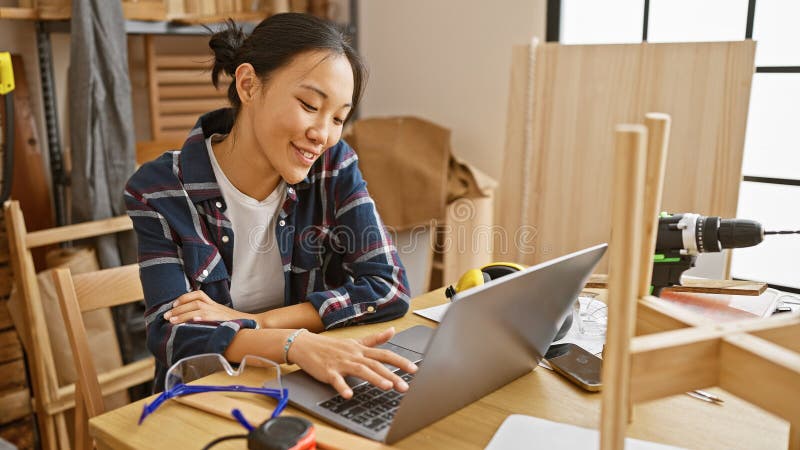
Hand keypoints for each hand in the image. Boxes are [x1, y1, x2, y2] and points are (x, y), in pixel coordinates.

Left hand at [163, 291, 256, 323]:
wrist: (253, 325)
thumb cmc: (234, 324)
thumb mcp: (220, 318)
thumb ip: (207, 317)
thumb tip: (190, 322)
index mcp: (214, 304)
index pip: (198, 294)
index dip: (184, 298)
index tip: (173, 305)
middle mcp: (215, 306)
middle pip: (194, 302)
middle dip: (178, 309)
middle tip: (166, 317)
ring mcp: (219, 312)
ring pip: (198, 308)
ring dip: (183, 314)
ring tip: (172, 321)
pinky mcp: (224, 319)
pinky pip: (211, 316)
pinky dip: (201, 317)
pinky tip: (192, 321)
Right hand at [288, 327, 418, 398]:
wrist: (305, 344)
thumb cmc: (331, 346)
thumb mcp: (355, 341)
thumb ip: (375, 339)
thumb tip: (393, 331)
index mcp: (361, 349)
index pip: (385, 354)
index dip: (400, 361)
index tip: (414, 369)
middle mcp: (354, 355)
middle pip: (376, 364)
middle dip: (392, 375)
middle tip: (405, 387)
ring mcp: (341, 362)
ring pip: (360, 370)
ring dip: (374, 378)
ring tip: (387, 387)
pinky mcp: (328, 371)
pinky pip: (336, 380)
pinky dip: (342, 387)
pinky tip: (349, 395)